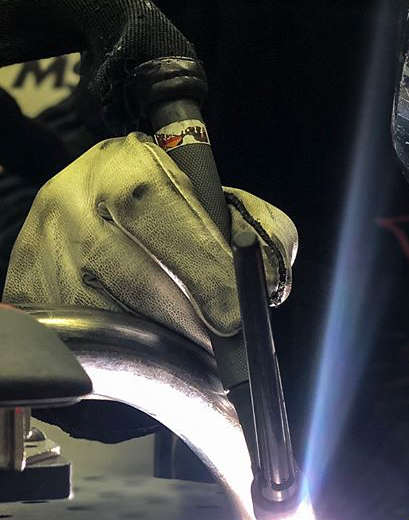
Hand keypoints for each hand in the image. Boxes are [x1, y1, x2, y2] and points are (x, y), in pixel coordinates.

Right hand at [3, 132, 296, 351]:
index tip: (233, 314)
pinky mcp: (29, 291)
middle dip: (187, 317)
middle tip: (222, 341)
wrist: (94, 210)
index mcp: (122, 165)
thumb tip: (267, 279)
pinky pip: (83, 337)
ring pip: (108, 313)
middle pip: (131, 271)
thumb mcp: (215, 199)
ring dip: (160, 340)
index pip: (156, 207)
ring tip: (194, 346)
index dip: (199, 264)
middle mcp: (71, 202)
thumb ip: (255, 227)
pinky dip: (126, 354)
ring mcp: (44, 250)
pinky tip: (152, 349)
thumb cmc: (168, 211)